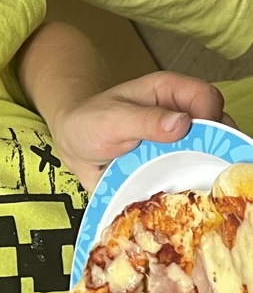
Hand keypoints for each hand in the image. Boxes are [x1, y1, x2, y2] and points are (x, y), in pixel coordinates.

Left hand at [51, 72, 227, 189]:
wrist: (73, 144)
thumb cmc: (89, 121)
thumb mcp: (111, 119)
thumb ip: (144, 120)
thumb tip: (182, 124)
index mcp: (170, 93)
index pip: (207, 98)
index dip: (209, 118)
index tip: (199, 141)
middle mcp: (181, 116)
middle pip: (219, 128)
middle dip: (216, 150)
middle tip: (202, 172)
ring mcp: (180, 144)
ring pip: (209, 156)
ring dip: (204, 173)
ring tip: (192, 188)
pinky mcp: (174, 166)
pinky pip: (191, 177)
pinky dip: (190, 188)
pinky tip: (181, 200)